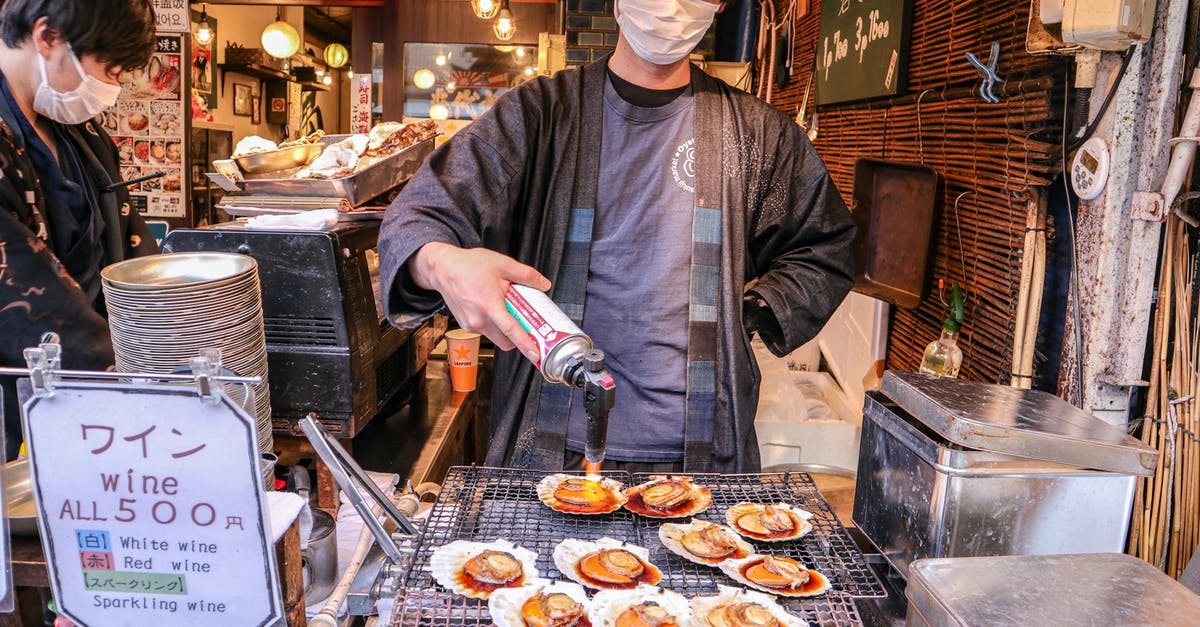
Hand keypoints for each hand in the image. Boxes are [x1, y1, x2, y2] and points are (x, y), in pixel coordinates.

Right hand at [410, 242, 550, 359]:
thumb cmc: (468, 266)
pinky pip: (485, 330)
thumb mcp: (503, 264)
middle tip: (524, 321)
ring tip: (504, 307)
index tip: (535, 354)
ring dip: (504, 328)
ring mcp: (470, 325)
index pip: (510, 330)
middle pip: (505, 341)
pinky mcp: (466, 325)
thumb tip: (543, 284)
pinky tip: (490, 306)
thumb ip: (526, 275)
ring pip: (495, 336)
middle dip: (517, 336)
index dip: (525, 344)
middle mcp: (478, 320)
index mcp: (489, 306)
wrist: (443, 268)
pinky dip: (492, 323)